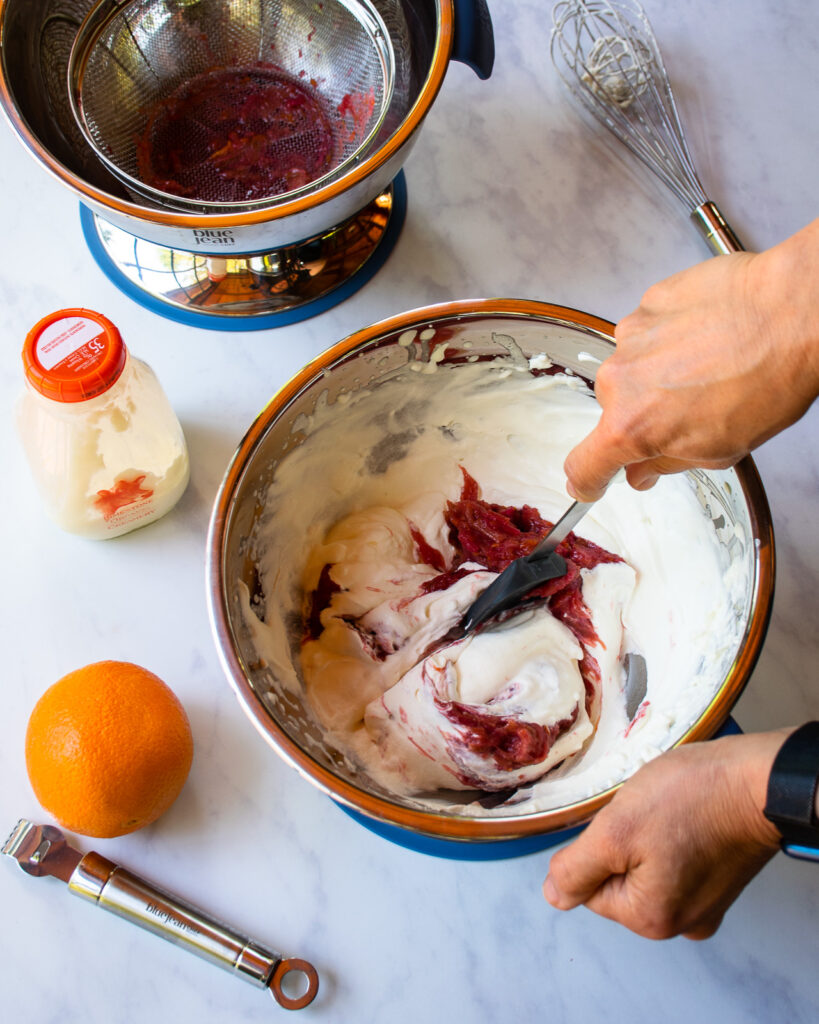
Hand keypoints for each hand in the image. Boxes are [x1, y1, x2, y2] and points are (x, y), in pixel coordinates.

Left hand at [543, 731, 788, 939]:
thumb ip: (577, 869)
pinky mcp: (718, 880)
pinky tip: (686, 816)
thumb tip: (553, 896)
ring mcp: (703, 904)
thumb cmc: (691, 799)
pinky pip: (674, 860)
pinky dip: (673, 836)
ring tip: (670, 811)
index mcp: (650, 918)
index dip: (598, 845)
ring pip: (645, 866)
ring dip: (647, 835)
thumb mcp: (615, 830)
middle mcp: (679, 924)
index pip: (588, 885)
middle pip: (617, 878)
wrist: (759, 781)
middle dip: (623, 840)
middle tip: (649, 812)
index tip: (625, 822)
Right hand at [565, 220, 818, 499]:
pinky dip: (672, 337)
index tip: (591, 482)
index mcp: (631, 428)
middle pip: (616, 410)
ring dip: (660, 373)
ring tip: (709, 366)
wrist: (791, 312)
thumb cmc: (767, 379)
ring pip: (633, 368)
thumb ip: (667, 462)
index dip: (587, 481)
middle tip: (690, 408)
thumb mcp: (719, 449)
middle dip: (645, 414)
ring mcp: (631, 337)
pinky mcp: (648, 303)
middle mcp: (619, 381)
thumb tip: (644, 469)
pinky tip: (709, 336)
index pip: (583, 466)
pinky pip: (650, 331)